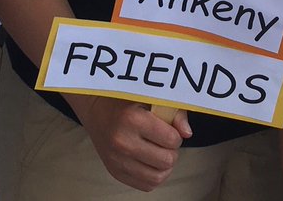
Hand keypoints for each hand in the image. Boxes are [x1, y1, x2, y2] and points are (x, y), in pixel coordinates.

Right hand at [74, 95, 191, 191]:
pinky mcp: (114, 172)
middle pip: (166, 160)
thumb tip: (187, 133)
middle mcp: (123, 142)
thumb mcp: (150, 97)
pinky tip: (150, 161)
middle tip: (165, 140)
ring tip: (159, 152)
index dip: (176, 134)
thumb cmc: (126, 100)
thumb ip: (174, 112)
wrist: (95, 108)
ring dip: (164, 166)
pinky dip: (154, 176)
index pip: (171, 139)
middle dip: (171, 151)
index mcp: (132, 120)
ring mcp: (117, 160)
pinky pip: (146, 185)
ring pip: (158, 177)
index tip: (168, 128)